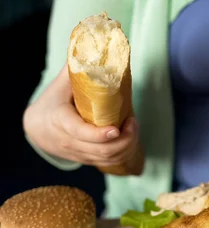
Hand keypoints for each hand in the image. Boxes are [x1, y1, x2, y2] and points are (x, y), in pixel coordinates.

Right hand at [23, 64, 138, 166]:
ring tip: (133, 128)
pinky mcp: (87, 160)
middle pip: (101, 150)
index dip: (99, 134)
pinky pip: (108, 163)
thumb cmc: (53, 102)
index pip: (80, 132)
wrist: (38, 127)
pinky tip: (129, 139)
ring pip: (108, 159)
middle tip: (132, 122)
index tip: (116, 128)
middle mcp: (69, 141)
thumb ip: (76, 69)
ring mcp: (79, 153)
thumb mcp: (60, 85)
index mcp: (60, 121)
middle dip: (124, 139)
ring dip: (127, 146)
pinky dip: (123, 154)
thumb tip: (92, 45)